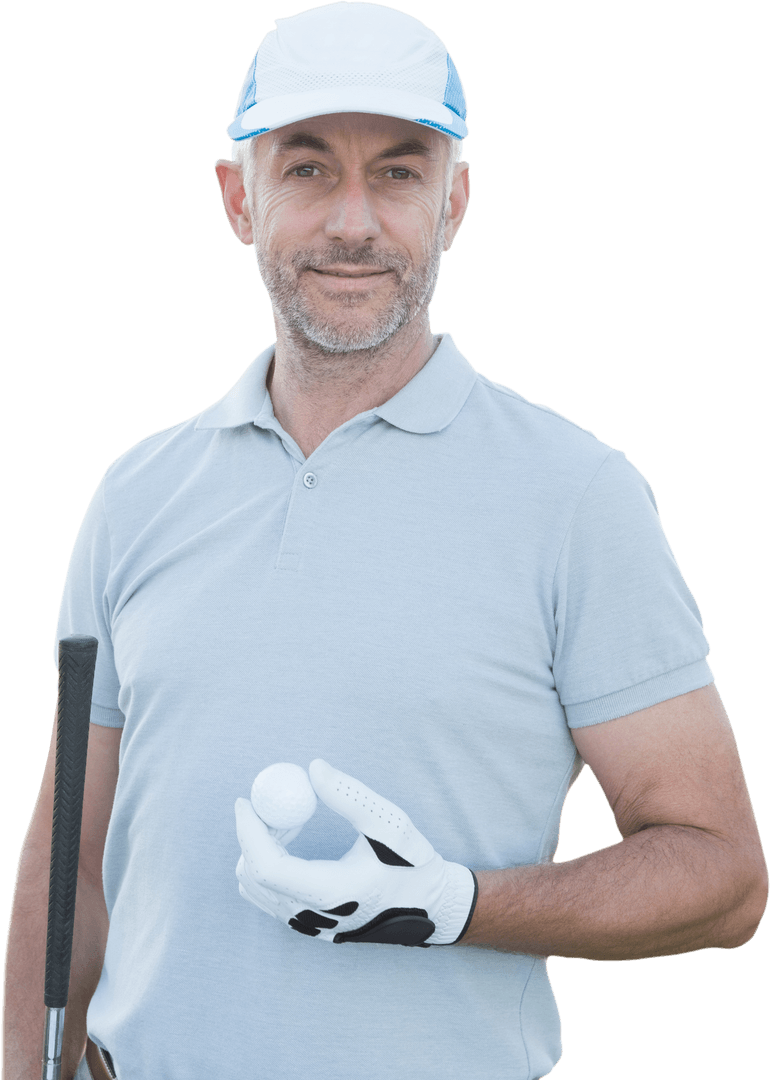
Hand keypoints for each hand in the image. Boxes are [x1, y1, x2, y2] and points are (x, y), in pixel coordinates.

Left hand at [235, 759, 477, 945]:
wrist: (431, 906)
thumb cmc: (412, 863)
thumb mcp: (389, 823)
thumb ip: (350, 795)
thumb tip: (313, 768)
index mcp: (331, 892)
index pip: (267, 867)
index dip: (248, 832)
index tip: (246, 800)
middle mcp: (313, 916)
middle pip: (254, 876)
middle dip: (253, 835)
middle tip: (271, 804)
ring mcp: (309, 927)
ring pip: (257, 889)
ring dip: (261, 850)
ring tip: (291, 822)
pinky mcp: (309, 928)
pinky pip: (270, 896)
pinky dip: (270, 866)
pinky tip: (295, 844)